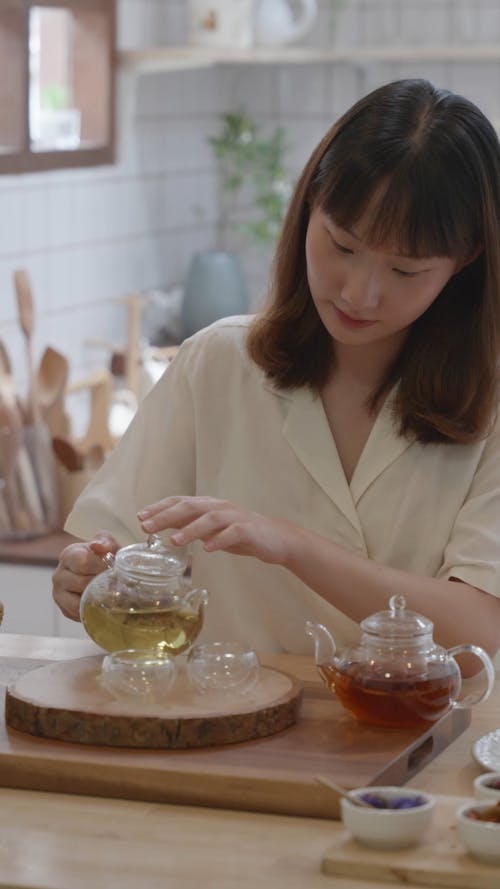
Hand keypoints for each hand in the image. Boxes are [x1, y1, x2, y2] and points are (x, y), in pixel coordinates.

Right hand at [52, 530, 118, 620]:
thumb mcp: (109, 546)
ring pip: (79, 601)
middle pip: (82, 583)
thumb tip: (96, 546)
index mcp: (68, 555)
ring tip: (109, 594)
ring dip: (97, 598)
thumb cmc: (105, 560)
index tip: (111, 569)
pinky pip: (79, 614)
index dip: (100, 567)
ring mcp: (58, 593)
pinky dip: (92, 610)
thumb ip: (105, 542)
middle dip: (101, 583)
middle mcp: (59, 574)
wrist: (101, 576)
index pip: (82, 563)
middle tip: (114, 583)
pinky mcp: (64, 609)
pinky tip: (101, 604)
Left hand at [138, 496, 297, 565]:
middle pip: (190, 506)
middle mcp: (220, 507)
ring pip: (210, 518)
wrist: (277, 539)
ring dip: (191, 529)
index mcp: (210, 505)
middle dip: (167, 516)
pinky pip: (233, 533)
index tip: (141, 517)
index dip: (160, 508)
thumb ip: (191, 525)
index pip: (181, 502)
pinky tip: (208, 549)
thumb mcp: (212, 529)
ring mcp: (235, 517)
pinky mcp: (249, 530)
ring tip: (174, 541)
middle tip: (147, 527)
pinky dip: (220, 540)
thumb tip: (163, 525)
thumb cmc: (241, 534)